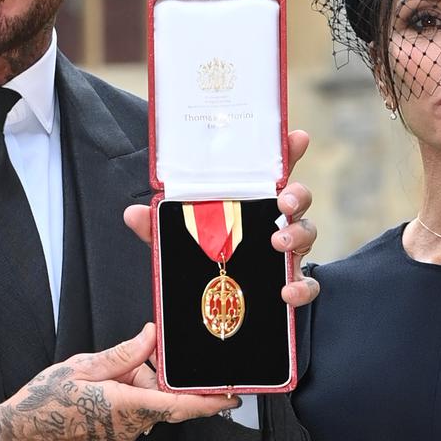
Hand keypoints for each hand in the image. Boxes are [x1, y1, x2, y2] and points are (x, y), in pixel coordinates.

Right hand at [0, 326, 240, 440]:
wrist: (19, 437)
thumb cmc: (44, 403)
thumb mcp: (84, 367)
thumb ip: (124, 354)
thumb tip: (151, 337)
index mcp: (128, 407)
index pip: (181, 404)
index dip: (210, 402)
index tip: (233, 396)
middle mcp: (132, 427)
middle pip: (165, 398)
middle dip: (155, 376)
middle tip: (132, 361)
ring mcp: (123, 435)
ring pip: (148, 403)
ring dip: (136, 384)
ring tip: (104, 374)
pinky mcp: (115, 436)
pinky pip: (134, 411)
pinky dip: (127, 394)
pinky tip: (104, 385)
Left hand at [121, 128, 320, 309]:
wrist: (216, 302)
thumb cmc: (204, 256)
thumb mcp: (178, 238)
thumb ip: (158, 224)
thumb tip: (133, 213)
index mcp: (252, 201)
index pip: (274, 169)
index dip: (288, 151)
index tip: (297, 137)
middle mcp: (274, 221)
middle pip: (298, 198)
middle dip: (297, 194)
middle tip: (283, 203)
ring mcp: (286, 251)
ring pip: (307, 233)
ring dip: (298, 234)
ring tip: (279, 243)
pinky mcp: (290, 281)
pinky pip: (307, 284)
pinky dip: (302, 287)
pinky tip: (287, 291)